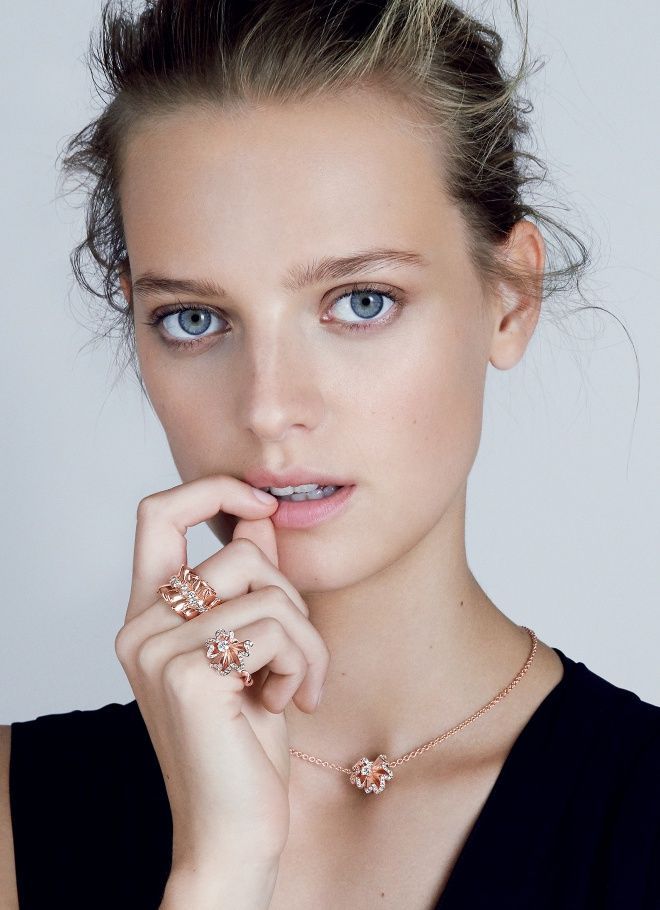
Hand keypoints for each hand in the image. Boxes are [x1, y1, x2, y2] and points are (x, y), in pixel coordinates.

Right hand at [114, 474, 329, 873]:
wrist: (233, 831)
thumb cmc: (244, 742)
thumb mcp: (249, 650)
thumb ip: (248, 585)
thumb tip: (260, 517)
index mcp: (148, 616)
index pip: (158, 512)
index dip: (213, 489)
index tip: (262, 506)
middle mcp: (140, 628)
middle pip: (237, 551)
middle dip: (291, 595)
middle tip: (298, 650)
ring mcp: (158, 650)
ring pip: (268, 590)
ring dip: (306, 638)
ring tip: (298, 685)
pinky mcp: (189, 675)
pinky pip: (276, 627)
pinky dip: (305, 663)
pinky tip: (289, 703)